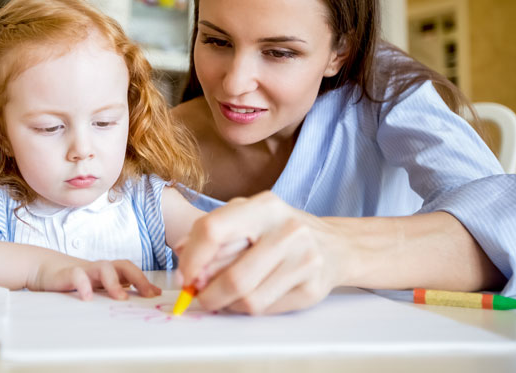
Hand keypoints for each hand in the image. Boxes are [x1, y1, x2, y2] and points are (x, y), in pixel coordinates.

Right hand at [28, 257, 161, 300]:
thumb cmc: (75, 280)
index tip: (157, 295)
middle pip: (123, 266)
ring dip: (114, 282)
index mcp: (109, 271)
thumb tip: (140, 300)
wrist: (45, 269)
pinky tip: (88, 297)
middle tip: (147, 294)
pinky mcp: (67, 273)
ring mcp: (85, 269)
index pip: (131, 271)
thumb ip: (115, 290)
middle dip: (138, 278)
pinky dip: (84, 285)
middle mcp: (100, 268)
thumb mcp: (96, 287)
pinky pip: (77, 276)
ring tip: (121, 298)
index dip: (145, 281)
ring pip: (103, 268)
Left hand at [177, 191, 348, 314]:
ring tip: (218, 297)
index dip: (192, 258)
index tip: (183, 275)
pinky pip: (264, 309)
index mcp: (264, 206)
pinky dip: (244, 309)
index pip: (214, 230)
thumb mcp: (247, 218)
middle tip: (196, 293)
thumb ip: (212, 231)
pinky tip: (242, 299)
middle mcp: (288, 230)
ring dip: (223, 304)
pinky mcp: (312, 288)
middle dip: (205, 290)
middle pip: (231, 274)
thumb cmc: (279, 231)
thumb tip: (180, 253)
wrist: (335, 245)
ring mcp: (304, 260)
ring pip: (247, 298)